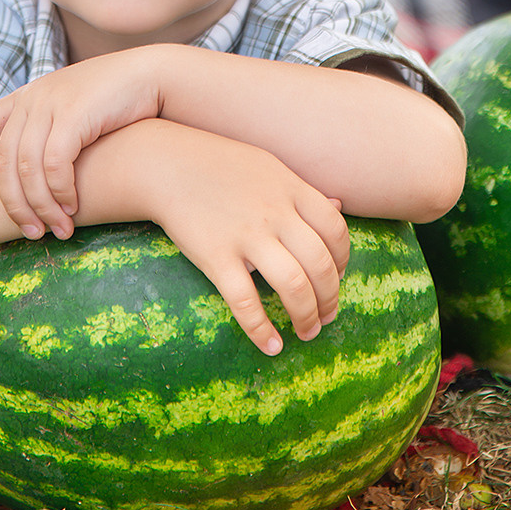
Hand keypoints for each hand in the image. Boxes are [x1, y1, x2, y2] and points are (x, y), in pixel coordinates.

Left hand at [0, 51, 163, 238]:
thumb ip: (46, 133)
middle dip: (15, 205)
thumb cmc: (113, 104)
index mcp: (25, 97)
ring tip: (59, 229)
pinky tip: (74, 207)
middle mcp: (32, 98)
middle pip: (4, 161)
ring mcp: (52, 104)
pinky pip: (55, 165)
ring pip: (28, 169)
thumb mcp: (69, 112)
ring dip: (42, 206)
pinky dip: (60, 192)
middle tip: (32, 233)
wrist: (150, 76)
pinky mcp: (74, 114)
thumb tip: (28, 180)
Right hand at [140, 123, 351, 355]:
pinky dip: (262, 330)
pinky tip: (271, 345)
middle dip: (330, 300)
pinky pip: (245, 301)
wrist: (167, 164)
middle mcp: (275, 212)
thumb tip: (339, 205)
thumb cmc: (220, 165)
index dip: (344, 261)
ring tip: (306, 332)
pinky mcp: (215, 255)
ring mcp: (245, 234)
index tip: (337, 278)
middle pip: (321, 264)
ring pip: (293, 285)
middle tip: (326, 318)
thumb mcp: (268, 167)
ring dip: (306, 317)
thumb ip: (302, 190)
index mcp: (291, 188)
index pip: (336, 231)